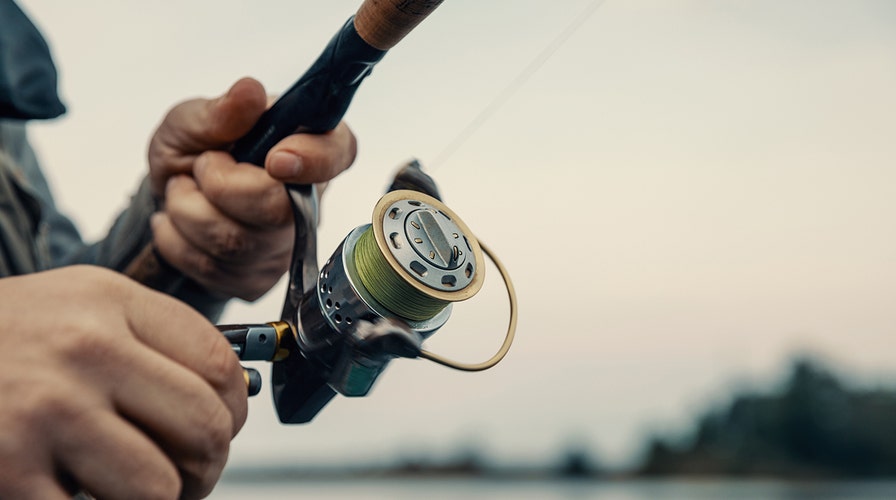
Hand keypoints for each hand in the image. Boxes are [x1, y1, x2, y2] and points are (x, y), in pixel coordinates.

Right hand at [0, 266, 247, 498]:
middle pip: (205, 427)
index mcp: (108, 302)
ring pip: (161, 486)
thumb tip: (232, 398)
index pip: (219, 365)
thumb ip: (154, 341)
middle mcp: (82, 349)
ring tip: (138, 490)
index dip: (234, 411)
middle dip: (209, 465)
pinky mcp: (8, 471)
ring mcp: (44, 411)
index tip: (223, 427)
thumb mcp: (79, 308)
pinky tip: (79, 493)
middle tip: (190, 475)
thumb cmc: (4, 341)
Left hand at [147, 77, 356, 299]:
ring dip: (188, 210)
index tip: (276, 158)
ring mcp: (286, 245)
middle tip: (203, 165)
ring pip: (235, 243)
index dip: (314, 159)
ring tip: (186, 190)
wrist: (168, 195)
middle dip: (219, 185)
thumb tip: (249, 92)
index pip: (338, 152)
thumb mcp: (193, 119)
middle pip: (276, 208)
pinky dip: (178, 241)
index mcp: (307, 145)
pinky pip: (212, 269)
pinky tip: (182, 222)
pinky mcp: (258, 279)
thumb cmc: (193, 150)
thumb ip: (219, 111)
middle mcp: (308, 200)